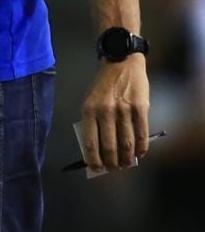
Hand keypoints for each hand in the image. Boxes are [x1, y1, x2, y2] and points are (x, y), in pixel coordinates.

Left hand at [79, 55, 149, 171]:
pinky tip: (140, 153)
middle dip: (111, 162)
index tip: (96, 169)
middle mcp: (105, 111)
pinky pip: (142, 134)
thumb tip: (99, 150)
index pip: (90, 141)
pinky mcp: (141, 108)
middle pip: (109, 146)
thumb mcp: (91, 101)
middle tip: (113, 168)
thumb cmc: (104, 85)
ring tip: (125, 164)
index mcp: (89, 110)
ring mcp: (124, 110)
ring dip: (126, 158)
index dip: (93, 159)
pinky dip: (141, 148)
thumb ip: (94, 122)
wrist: (121, 62)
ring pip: (126, 143)